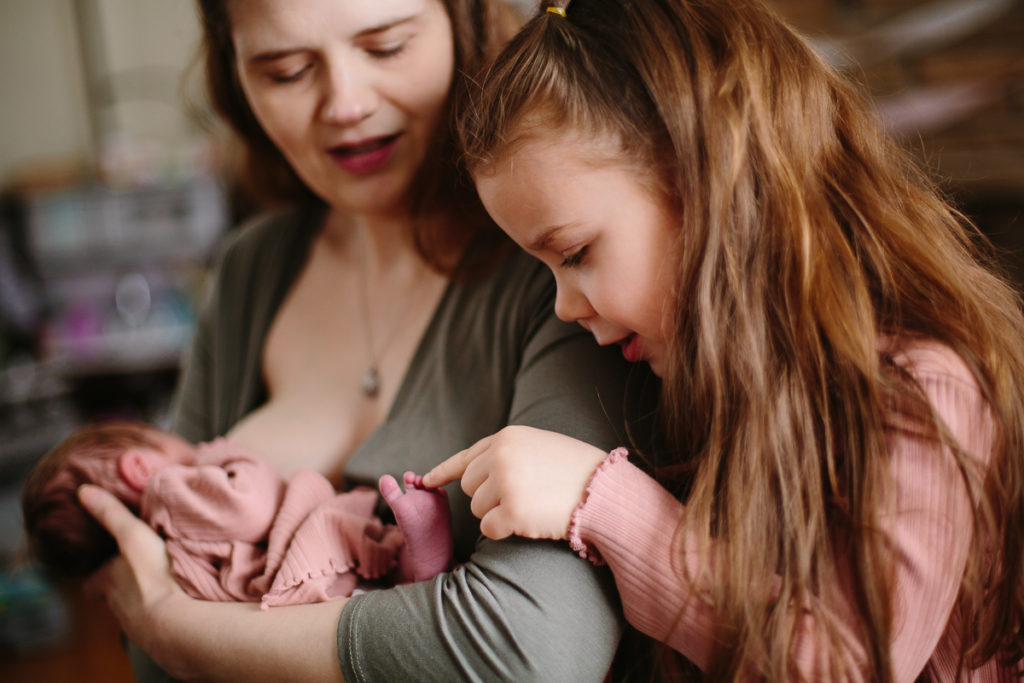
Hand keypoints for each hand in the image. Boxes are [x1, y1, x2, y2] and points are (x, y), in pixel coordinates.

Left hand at [78, 484, 193, 677]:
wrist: (175, 620)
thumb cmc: (151, 575)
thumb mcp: (132, 536)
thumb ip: (111, 514)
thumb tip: (82, 490)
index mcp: (109, 582)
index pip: (94, 583)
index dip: (97, 578)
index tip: (101, 574)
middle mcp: (119, 606)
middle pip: (115, 597)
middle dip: (124, 588)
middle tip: (137, 577)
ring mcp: (139, 625)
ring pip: (137, 611)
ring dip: (146, 601)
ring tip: (162, 590)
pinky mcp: (161, 636)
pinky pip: (159, 623)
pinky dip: (165, 613)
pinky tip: (178, 606)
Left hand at [423, 426, 606, 540]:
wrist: (605, 491)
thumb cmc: (576, 471)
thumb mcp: (539, 446)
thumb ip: (506, 453)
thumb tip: (470, 472)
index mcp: (508, 437)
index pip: (467, 456)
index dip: (445, 471)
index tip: (425, 481)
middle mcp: (501, 456)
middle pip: (471, 487)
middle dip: (488, 498)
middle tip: (522, 498)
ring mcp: (505, 483)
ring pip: (477, 509)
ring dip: (498, 514)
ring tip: (531, 506)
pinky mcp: (511, 511)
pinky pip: (489, 529)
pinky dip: (504, 531)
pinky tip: (529, 522)